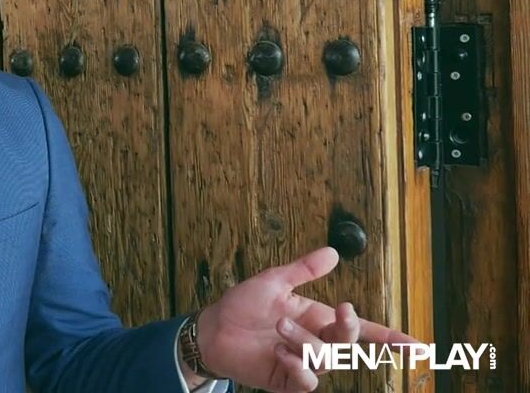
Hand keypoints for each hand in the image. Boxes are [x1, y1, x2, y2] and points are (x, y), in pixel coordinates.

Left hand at [194, 247, 417, 391]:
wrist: (213, 328)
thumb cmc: (242, 304)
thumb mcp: (274, 281)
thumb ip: (303, 269)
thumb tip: (333, 252)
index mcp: (319, 318)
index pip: (362, 330)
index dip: (391, 339)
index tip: (419, 347)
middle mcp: (316, 341)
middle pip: (350, 342)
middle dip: (348, 327)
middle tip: (338, 310)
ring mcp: (303, 362)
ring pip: (326, 358)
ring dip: (304, 341)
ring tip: (277, 327)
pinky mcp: (287, 380)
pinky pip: (307, 381)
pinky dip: (297, 366)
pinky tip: (279, 353)